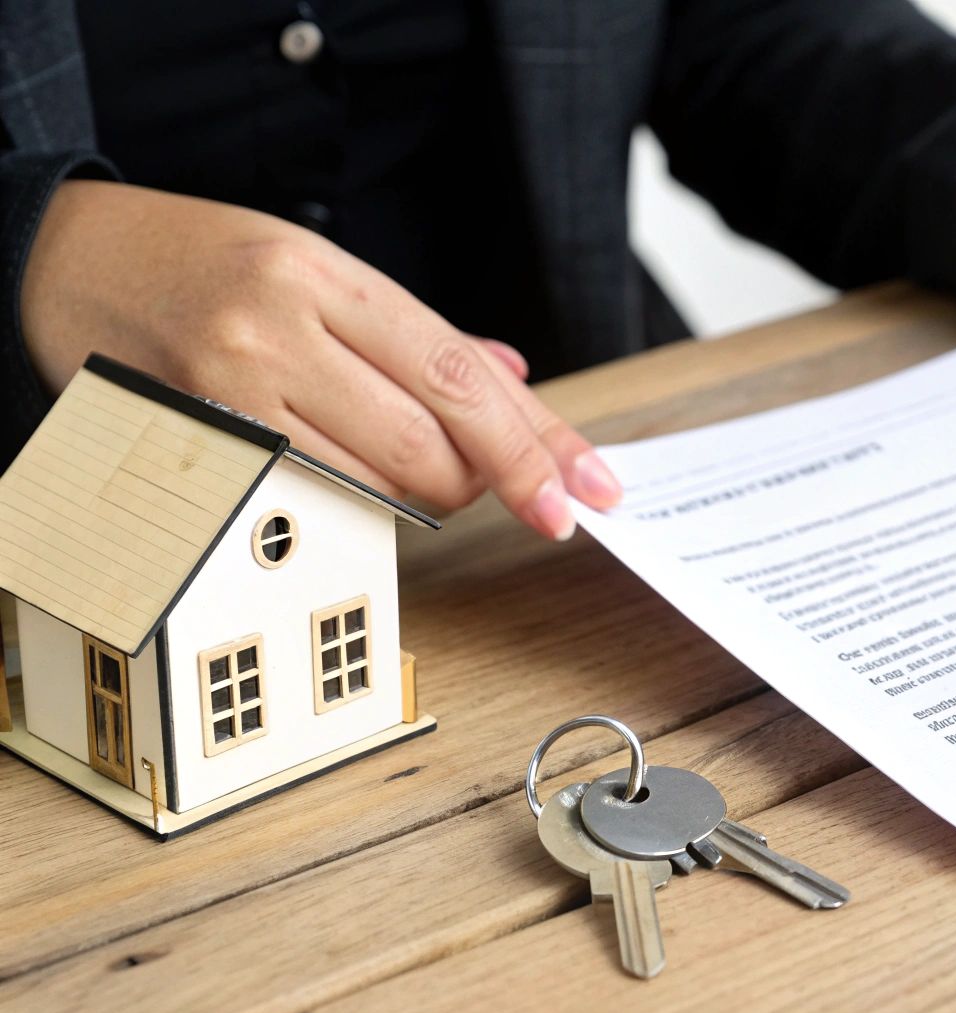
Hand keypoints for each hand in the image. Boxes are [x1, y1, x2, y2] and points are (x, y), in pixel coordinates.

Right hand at [20, 181, 617, 539]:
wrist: (65, 260)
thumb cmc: (204, 263)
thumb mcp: (318, 269)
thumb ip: (422, 335)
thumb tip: (515, 384)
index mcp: (325, 276)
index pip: (460, 375)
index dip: (534, 443)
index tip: (586, 490)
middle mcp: (280, 328)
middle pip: (429, 438)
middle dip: (489, 479)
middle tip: (505, 486)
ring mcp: (232, 389)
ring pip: (379, 481)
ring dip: (432, 498)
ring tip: (425, 474)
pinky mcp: (199, 441)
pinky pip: (314, 499)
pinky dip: (364, 505)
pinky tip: (365, 484)